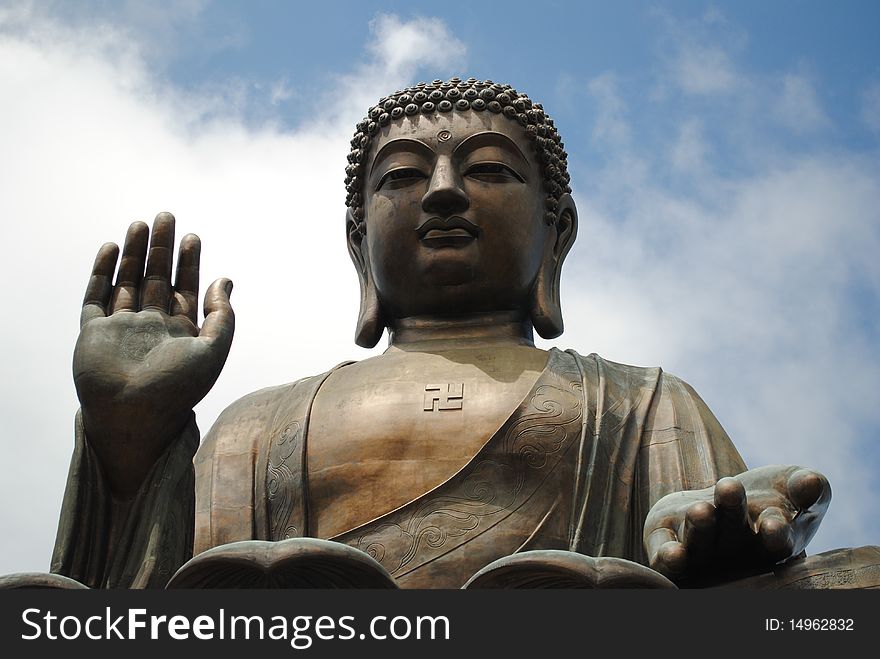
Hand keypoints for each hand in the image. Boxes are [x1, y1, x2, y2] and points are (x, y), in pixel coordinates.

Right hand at [73, 212, 233, 497]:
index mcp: (180, 333)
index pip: (186, 289)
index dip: (190, 263)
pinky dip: (103, 272)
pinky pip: (96, 296)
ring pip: (127, 281)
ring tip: (141, 224)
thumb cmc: (178, 390)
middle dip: (161, 249)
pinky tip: (112, 248)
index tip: (193, 237)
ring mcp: (121, 329)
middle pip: (156, 278)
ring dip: (134, 253)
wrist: (134, 418)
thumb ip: (223, 316)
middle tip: (166, 216)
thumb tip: (226, 279)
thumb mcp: (213, 351)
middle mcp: (151, 327)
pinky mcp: (94, 333)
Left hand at [643, 465, 829, 581]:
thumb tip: (814, 482)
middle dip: (732, 513)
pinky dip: (669, 556)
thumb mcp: (793, 485)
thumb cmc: (770, 497)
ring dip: (701, 529)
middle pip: (734, 535)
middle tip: (730, 489)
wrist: (723, 497)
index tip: (774, 525)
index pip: (777, 541)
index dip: (776, 533)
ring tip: (702, 510)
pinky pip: (665, 553)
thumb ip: (808, 489)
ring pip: (699, 543)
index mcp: (772, 541)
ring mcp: (701, 552)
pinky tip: (672, 554)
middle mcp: (736, 551)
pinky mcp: (666, 545)